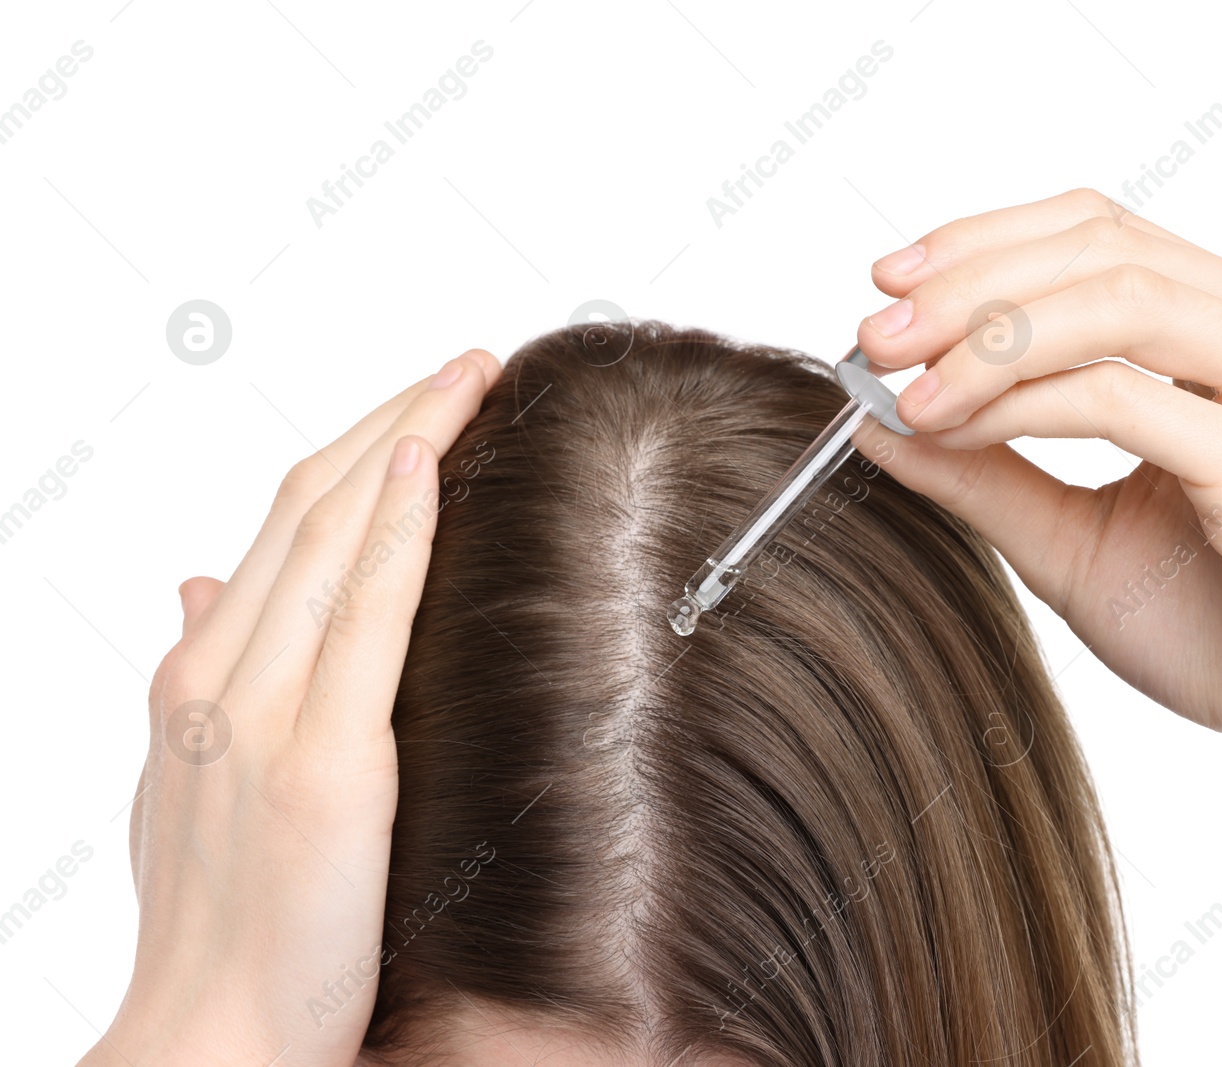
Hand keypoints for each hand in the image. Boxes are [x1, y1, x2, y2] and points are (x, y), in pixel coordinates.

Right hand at [84, 351, 499, 1066]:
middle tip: (466, 362)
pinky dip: (394, 528)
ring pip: (331, 535)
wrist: (206, 1033)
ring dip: (405, 438)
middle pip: (308, 506)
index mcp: (202, 674)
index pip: (283, 525)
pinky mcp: (321, 763)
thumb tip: (201, 585)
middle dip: (391, 418)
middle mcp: (222, 673)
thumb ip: (204, 674)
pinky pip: (362, 615)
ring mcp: (265, 712)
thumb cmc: (218, 921)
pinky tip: (430, 463)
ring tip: (470, 378)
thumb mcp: (191, 778)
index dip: (354, 449)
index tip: (419, 401)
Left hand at [854, 188, 1221, 793]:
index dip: (986, 241)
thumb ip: (984, 467)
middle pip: (1107, 247)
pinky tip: (952, 428)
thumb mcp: (1073, 536)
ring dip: (987, 335)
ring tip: (903, 386)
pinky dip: (1021, 403)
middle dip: (969, 284)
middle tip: (874, 335)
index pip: (1107, 231)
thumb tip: (871, 415)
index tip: (888, 284)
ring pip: (1119, 300)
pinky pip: (1124, 398)